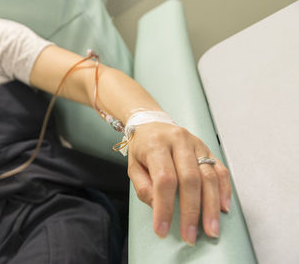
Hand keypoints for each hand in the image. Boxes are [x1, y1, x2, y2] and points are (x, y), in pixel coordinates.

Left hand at [127, 122, 230, 244]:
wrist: (152, 124)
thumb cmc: (142, 148)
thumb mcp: (133, 167)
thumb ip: (144, 188)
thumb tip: (159, 209)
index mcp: (156, 145)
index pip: (164, 179)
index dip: (164, 207)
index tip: (162, 229)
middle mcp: (179, 141)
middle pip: (190, 179)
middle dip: (191, 211)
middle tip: (191, 235)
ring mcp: (196, 144)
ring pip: (209, 176)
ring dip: (211, 206)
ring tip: (211, 228)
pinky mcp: (208, 149)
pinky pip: (220, 170)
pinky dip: (224, 190)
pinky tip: (223, 208)